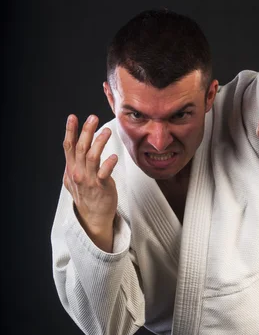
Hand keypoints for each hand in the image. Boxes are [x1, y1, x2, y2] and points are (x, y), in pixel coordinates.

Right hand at [63, 114, 117, 250]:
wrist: (92, 216)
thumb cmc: (86, 196)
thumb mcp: (73, 179)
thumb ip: (72, 164)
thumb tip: (70, 151)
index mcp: (71, 169)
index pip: (69, 146)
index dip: (70, 131)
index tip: (72, 117)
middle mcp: (78, 173)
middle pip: (81, 148)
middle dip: (86, 131)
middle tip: (93, 118)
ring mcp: (89, 180)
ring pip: (92, 157)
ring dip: (99, 142)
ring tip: (107, 131)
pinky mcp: (102, 187)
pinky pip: (104, 173)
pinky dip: (109, 164)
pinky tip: (114, 156)